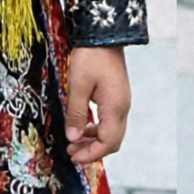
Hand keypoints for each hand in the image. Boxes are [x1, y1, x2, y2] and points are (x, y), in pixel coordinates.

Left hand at [64, 46, 131, 165]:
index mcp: (115, 108)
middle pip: (113, 141)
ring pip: (112, 132)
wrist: (105, 36)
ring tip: (73, 140)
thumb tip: (73, 138)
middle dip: (92, 150)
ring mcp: (121, 102)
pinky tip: (83, 125)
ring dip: (94, 140)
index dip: (91, 154)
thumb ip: (76, 114)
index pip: (108, 143)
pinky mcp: (117, 97)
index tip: (73, 156)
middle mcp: (122, 108)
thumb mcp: (78, 86)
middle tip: (71, 151)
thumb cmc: (90, 58)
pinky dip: (97, 128)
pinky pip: (110, 121)